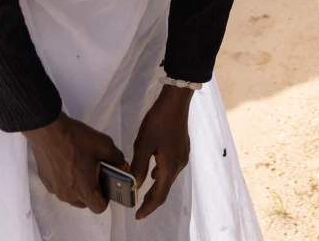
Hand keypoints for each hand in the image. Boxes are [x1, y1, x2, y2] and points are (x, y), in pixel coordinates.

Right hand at [22, 112, 125, 213]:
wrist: (47, 130)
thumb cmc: (77, 139)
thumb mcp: (104, 144)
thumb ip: (117, 158)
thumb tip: (120, 165)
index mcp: (84, 190)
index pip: (99, 208)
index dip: (106, 198)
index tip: (106, 183)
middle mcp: (68, 195)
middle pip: (85, 203)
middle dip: (92, 192)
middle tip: (95, 173)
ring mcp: (54, 190)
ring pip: (71, 196)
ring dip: (78, 187)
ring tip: (81, 166)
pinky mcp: (46, 182)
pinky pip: (60, 187)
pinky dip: (66, 180)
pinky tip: (67, 163)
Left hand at [131, 85, 192, 219]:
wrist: (176, 101)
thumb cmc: (158, 121)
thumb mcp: (143, 144)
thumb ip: (139, 167)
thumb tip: (136, 185)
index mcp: (170, 166)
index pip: (159, 195)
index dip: (149, 207)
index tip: (138, 216)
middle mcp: (179, 164)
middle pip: (165, 188)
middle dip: (151, 199)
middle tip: (138, 207)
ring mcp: (183, 156)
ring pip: (168, 177)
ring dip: (156, 187)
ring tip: (143, 192)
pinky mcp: (182, 148)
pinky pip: (171, 168)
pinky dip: (161, 174)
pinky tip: (153, 170)